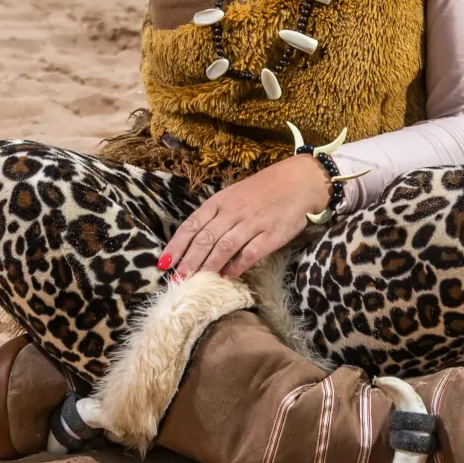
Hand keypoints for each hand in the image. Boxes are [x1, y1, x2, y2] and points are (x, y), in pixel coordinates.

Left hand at [160, 155, 328, 279]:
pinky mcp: (271, 235)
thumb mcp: (234, 196)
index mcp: (220, 201)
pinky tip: (226, 277)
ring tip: (196, 281)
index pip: (192, 225)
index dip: (176, 245)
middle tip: (177, 279)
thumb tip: (195, 240)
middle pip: (204, 239)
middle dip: (188, 261)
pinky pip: (250, 253)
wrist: (299, 181)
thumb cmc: (263, 190)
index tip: (163, 262)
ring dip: (207, 266)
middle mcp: (233, 212)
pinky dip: (236, 266)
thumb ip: (216, 215)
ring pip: (223, 247)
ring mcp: (252, 223)